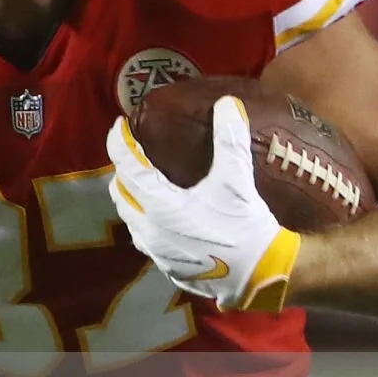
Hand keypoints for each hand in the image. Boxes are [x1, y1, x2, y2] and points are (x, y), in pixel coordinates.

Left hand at [107, 96, 301, 311]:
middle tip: (134, 153)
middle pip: (121, 192)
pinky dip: (144, 219)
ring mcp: (154, 250)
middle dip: (122, 170)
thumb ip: (230, 139)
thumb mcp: (236, 179)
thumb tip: (227, 102)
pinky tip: (160, 214)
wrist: (258, 274)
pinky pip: (143, 236)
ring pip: (129, 217)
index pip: (126, 166)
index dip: (119, 142)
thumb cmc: (244, 225)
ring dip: (131, 196)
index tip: (119, 125)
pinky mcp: (164, 265)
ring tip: (144, 181)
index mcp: (158, 204)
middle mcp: (147, 228)